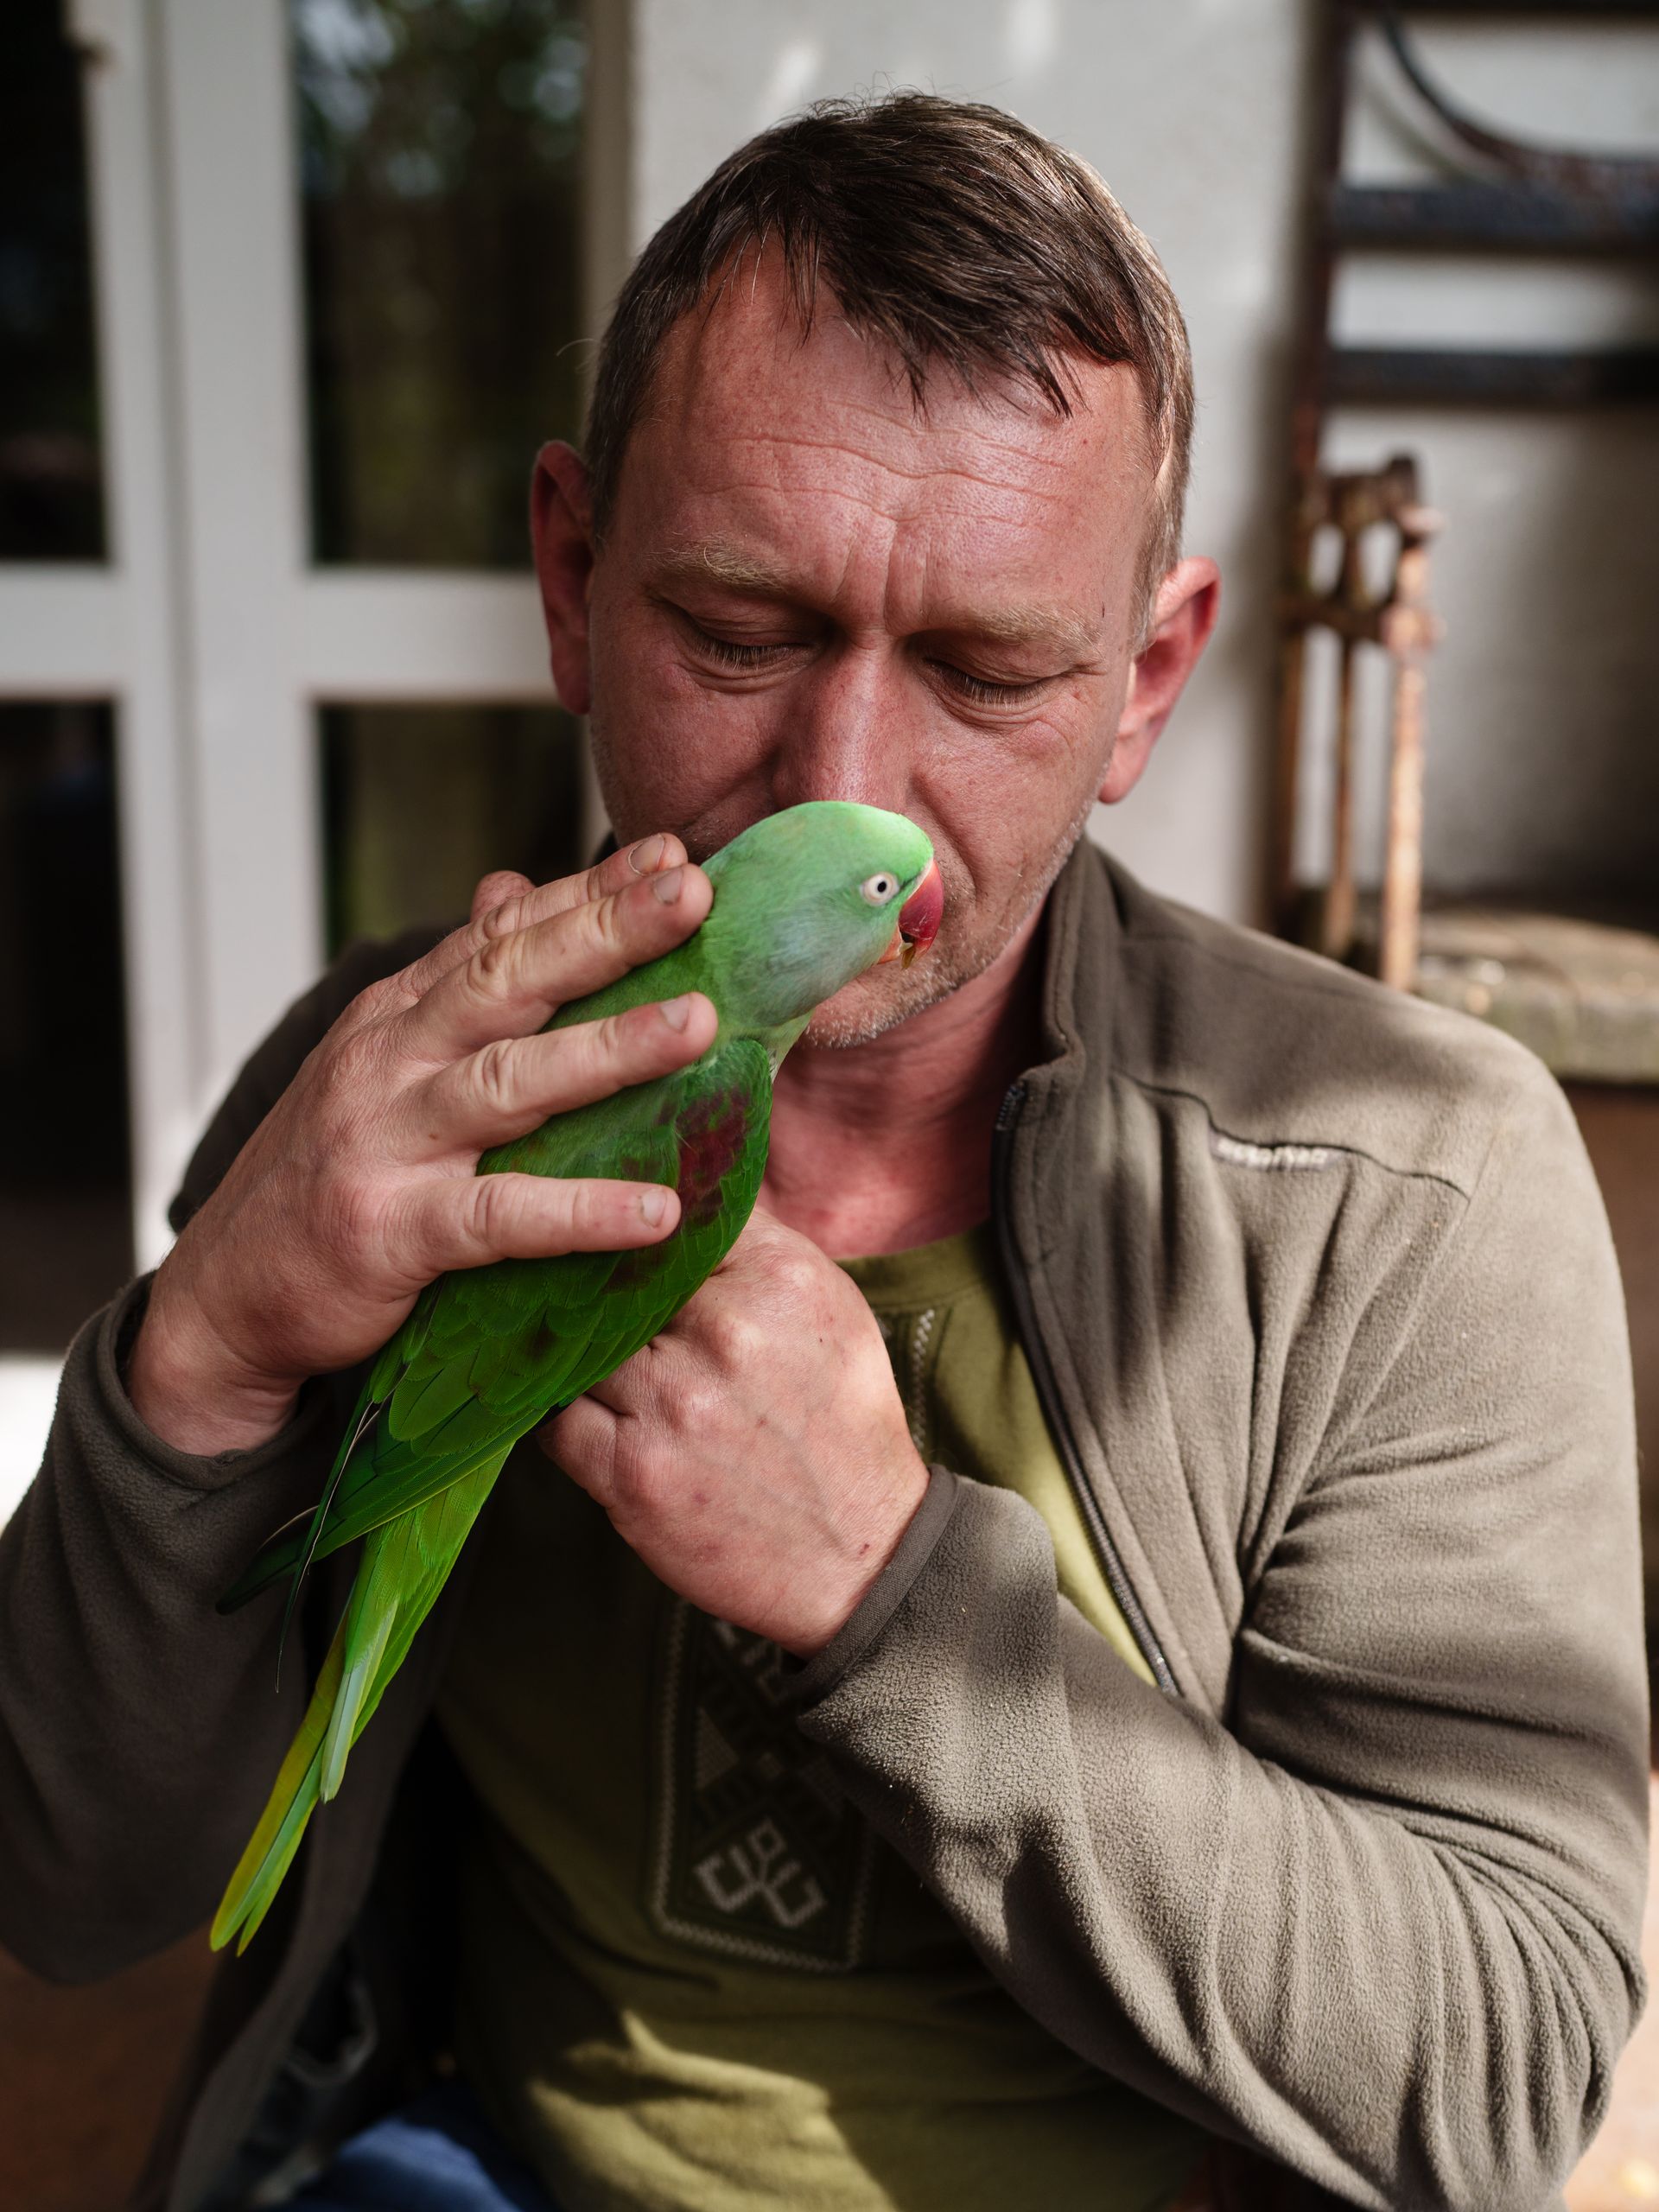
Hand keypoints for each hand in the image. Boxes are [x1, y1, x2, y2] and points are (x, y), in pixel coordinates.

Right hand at [129, 838, 719, 1455]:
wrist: (227, 1298)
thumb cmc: (327, 1176)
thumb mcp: (380, 1063)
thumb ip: (453, 984)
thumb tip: (513, 886)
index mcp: (397, 1017)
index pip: (501, 935)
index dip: (588, 892)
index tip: (673, 854)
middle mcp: (389, 1062)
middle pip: (508, 980)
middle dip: (605, 931)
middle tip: (695, 894)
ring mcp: (388, 1144)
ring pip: (509, 1082)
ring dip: (608, 1049)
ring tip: (698, 1025)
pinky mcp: (392, 1232)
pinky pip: (499, 1218)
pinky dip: (580, 1211)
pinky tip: (657, 1212)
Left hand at [541, 1209, 929, 1655]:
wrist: (860, 1555)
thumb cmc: (842, 1425)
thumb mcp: (831, 1310)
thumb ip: (761, 1249)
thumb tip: (688, 1194)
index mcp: (778, 1281)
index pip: (677, 1216)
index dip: (641, 1223)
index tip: (620, 1227)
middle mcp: (725, 1335)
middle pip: (615, 1277)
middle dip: (598, 1287)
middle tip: (573, 1284)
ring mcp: (672, 1406)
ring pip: (576, 1345)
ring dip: (571, 1350)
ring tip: (568, 1349)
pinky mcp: (632, 1475)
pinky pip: (556, 1420)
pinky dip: (560, 1413)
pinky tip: (577, 1409)